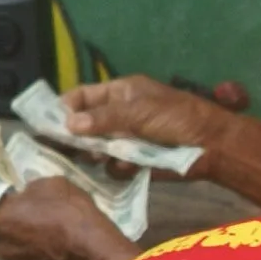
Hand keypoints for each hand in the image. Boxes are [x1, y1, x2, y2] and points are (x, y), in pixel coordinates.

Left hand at [0, 177, 137, 259]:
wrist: (97, 249)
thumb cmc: (71, 211)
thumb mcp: (52, 184)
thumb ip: (30, 190)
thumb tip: (25, 196)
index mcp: (0, 220)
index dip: (3, 204)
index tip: (16, 201)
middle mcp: (2, 247)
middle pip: (4, 232)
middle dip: (16, 226)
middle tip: (38, 219)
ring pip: (18, 251)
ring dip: (28, 245)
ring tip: (52, 238)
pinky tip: (58, 253)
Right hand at [59, 74, 245, 179]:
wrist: (212, 146)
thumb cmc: (176, 118)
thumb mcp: (138, 111)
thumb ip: (103, 118)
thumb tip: (68, 124)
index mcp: (121, 92)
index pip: (83, 96)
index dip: (65, 108)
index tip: (48, 124)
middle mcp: (120, 114)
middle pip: (86, 125)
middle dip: (77, 136)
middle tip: (66, 147)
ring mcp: (128, 138)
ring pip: (98, 148)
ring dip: (98, 153)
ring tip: (102, 155)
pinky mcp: (137, 161)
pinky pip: (115, 165)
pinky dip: (119, 167)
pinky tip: (129, 166)